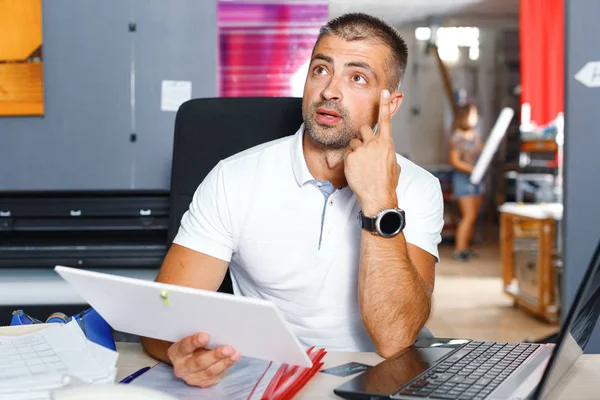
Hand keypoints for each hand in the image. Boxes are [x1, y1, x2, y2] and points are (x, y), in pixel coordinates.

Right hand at [167, 332, 240, 387]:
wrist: (185, 360)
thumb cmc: (190, 345)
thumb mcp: (189, 338)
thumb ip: (199, 336)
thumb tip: (217, 329)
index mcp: (176, 353)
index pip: (184, 347)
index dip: (194, 342)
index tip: (205, 336)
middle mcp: (182, 368)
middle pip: (199, 362)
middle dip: (215, 355)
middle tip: (227, 349)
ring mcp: (192, 377)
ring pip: (209, 371)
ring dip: (224, 362)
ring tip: (235, 355)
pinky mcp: (202, 383)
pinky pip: (215, 376)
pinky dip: (226, 367)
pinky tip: (233, 359)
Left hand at [344, 89, 400, 215]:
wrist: (378, 197)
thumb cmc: (387, 183)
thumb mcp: (394, 165)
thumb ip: (387, 153)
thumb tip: (385, 151)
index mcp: (387, 144)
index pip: (386, 120)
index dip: (385, 104)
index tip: (384, 91)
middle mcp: (374, 144)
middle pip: (363, 129)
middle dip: (362, 137)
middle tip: (364, 151)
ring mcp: (361, 150)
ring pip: (353, 142)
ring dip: (355, 151)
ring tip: (361, 166)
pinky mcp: (350, 157)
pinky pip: (347, 153)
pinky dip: (349, 160)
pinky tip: (355, 170)